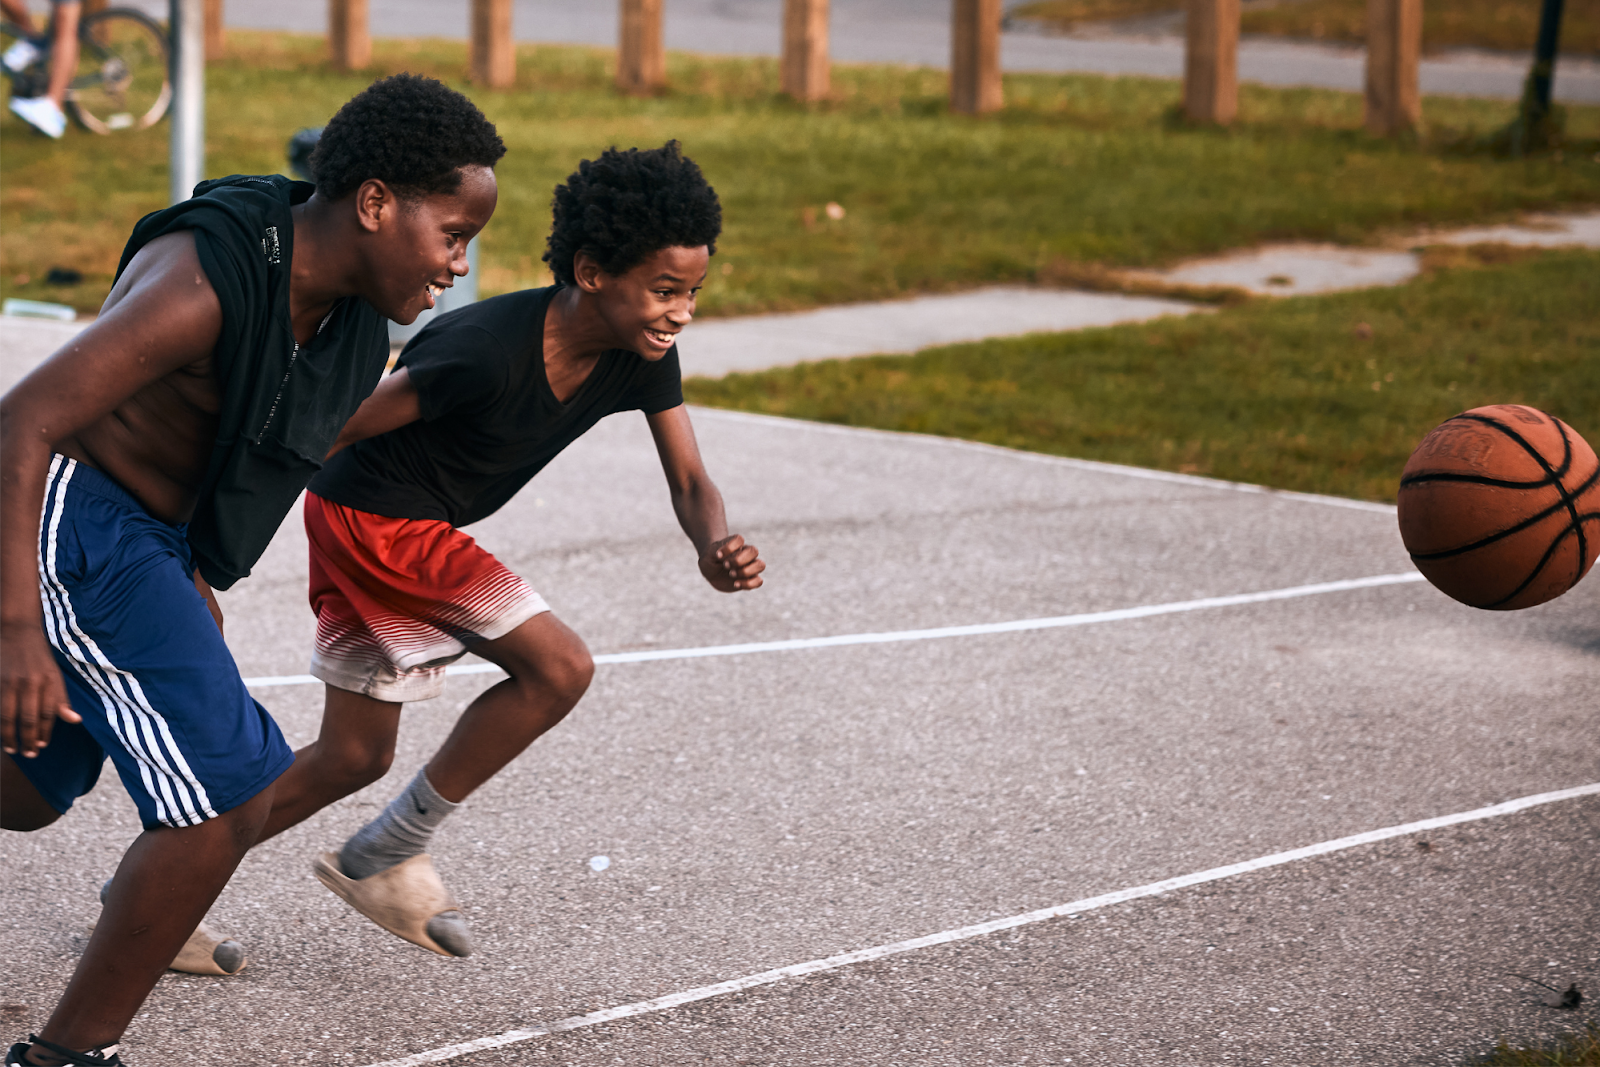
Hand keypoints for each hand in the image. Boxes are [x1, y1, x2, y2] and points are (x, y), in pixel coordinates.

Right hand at [1, 622, 79, 756]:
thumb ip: (62, 698)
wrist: (17, 630)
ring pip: (7, 716)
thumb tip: (75, 721)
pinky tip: (0, 731)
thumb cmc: (39, 656)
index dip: (45, 732)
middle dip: (28, 740)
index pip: (48, 714)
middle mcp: (29, 682)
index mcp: (48, 681)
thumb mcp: (56, 674)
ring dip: (9, 736)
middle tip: (28, 755)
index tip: (42, 746)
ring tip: (11, 749)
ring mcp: (9, 682)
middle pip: (28, 718)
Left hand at [699, 534, 764, 591]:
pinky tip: (735, 584)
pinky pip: (759, 581)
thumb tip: (721, 554)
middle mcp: (746, 554)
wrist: (712, 571)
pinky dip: (749, 584)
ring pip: (760, 565)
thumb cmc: (711, 559)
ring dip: (746, 571)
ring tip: (731, 574)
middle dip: (739, 560)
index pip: (739, 539)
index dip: (729, 547)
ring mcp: (750, 566)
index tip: (718, 554)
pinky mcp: (750, 579)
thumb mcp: (709, 554)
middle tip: (725, 565)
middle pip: (754, 551)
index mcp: (736, 544)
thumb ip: (715, 551)